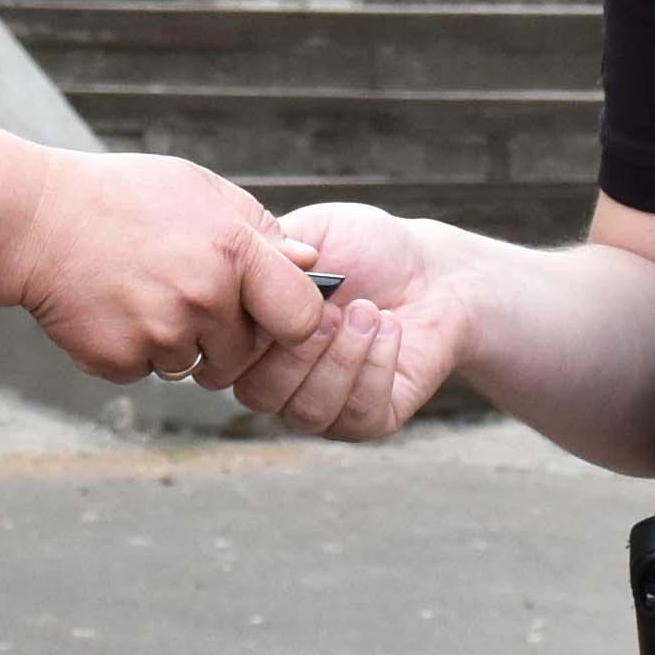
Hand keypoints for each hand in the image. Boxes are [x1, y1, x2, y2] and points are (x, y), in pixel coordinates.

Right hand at [0, 150, 323, 387]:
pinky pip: (147, 371)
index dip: (291, 320)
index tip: (272, 313)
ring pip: (195, 365)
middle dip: (225, 333)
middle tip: (185, 292)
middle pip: (246, 351)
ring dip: (178, 342)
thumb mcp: (198, 189)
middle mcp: (202, 297)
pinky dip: (134, 350)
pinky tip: (113, 307)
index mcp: (232, 250)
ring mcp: (159, 333)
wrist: (33, 220)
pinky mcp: (119, 360)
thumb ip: (258, 229)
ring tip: (142, 292)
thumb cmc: (123, 197)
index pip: (301, 316)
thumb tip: (309, 263)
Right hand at [231, 201, 473, 440]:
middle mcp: (279, 379)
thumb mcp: (310, 235)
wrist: (431, 269)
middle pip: (258, 394)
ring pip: (307, 411)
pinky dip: (375, 369)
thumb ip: (266, 254)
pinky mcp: (368, 420)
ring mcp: (322, 404)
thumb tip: (236, 270)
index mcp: (254, 338)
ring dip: (341, 357)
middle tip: (335, 305)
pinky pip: (356, 415)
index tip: (285, 290)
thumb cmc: (365, 247)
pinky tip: (391, 330)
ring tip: (369, 311)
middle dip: (298, 348)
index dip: (249, 329)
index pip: (223, 358)